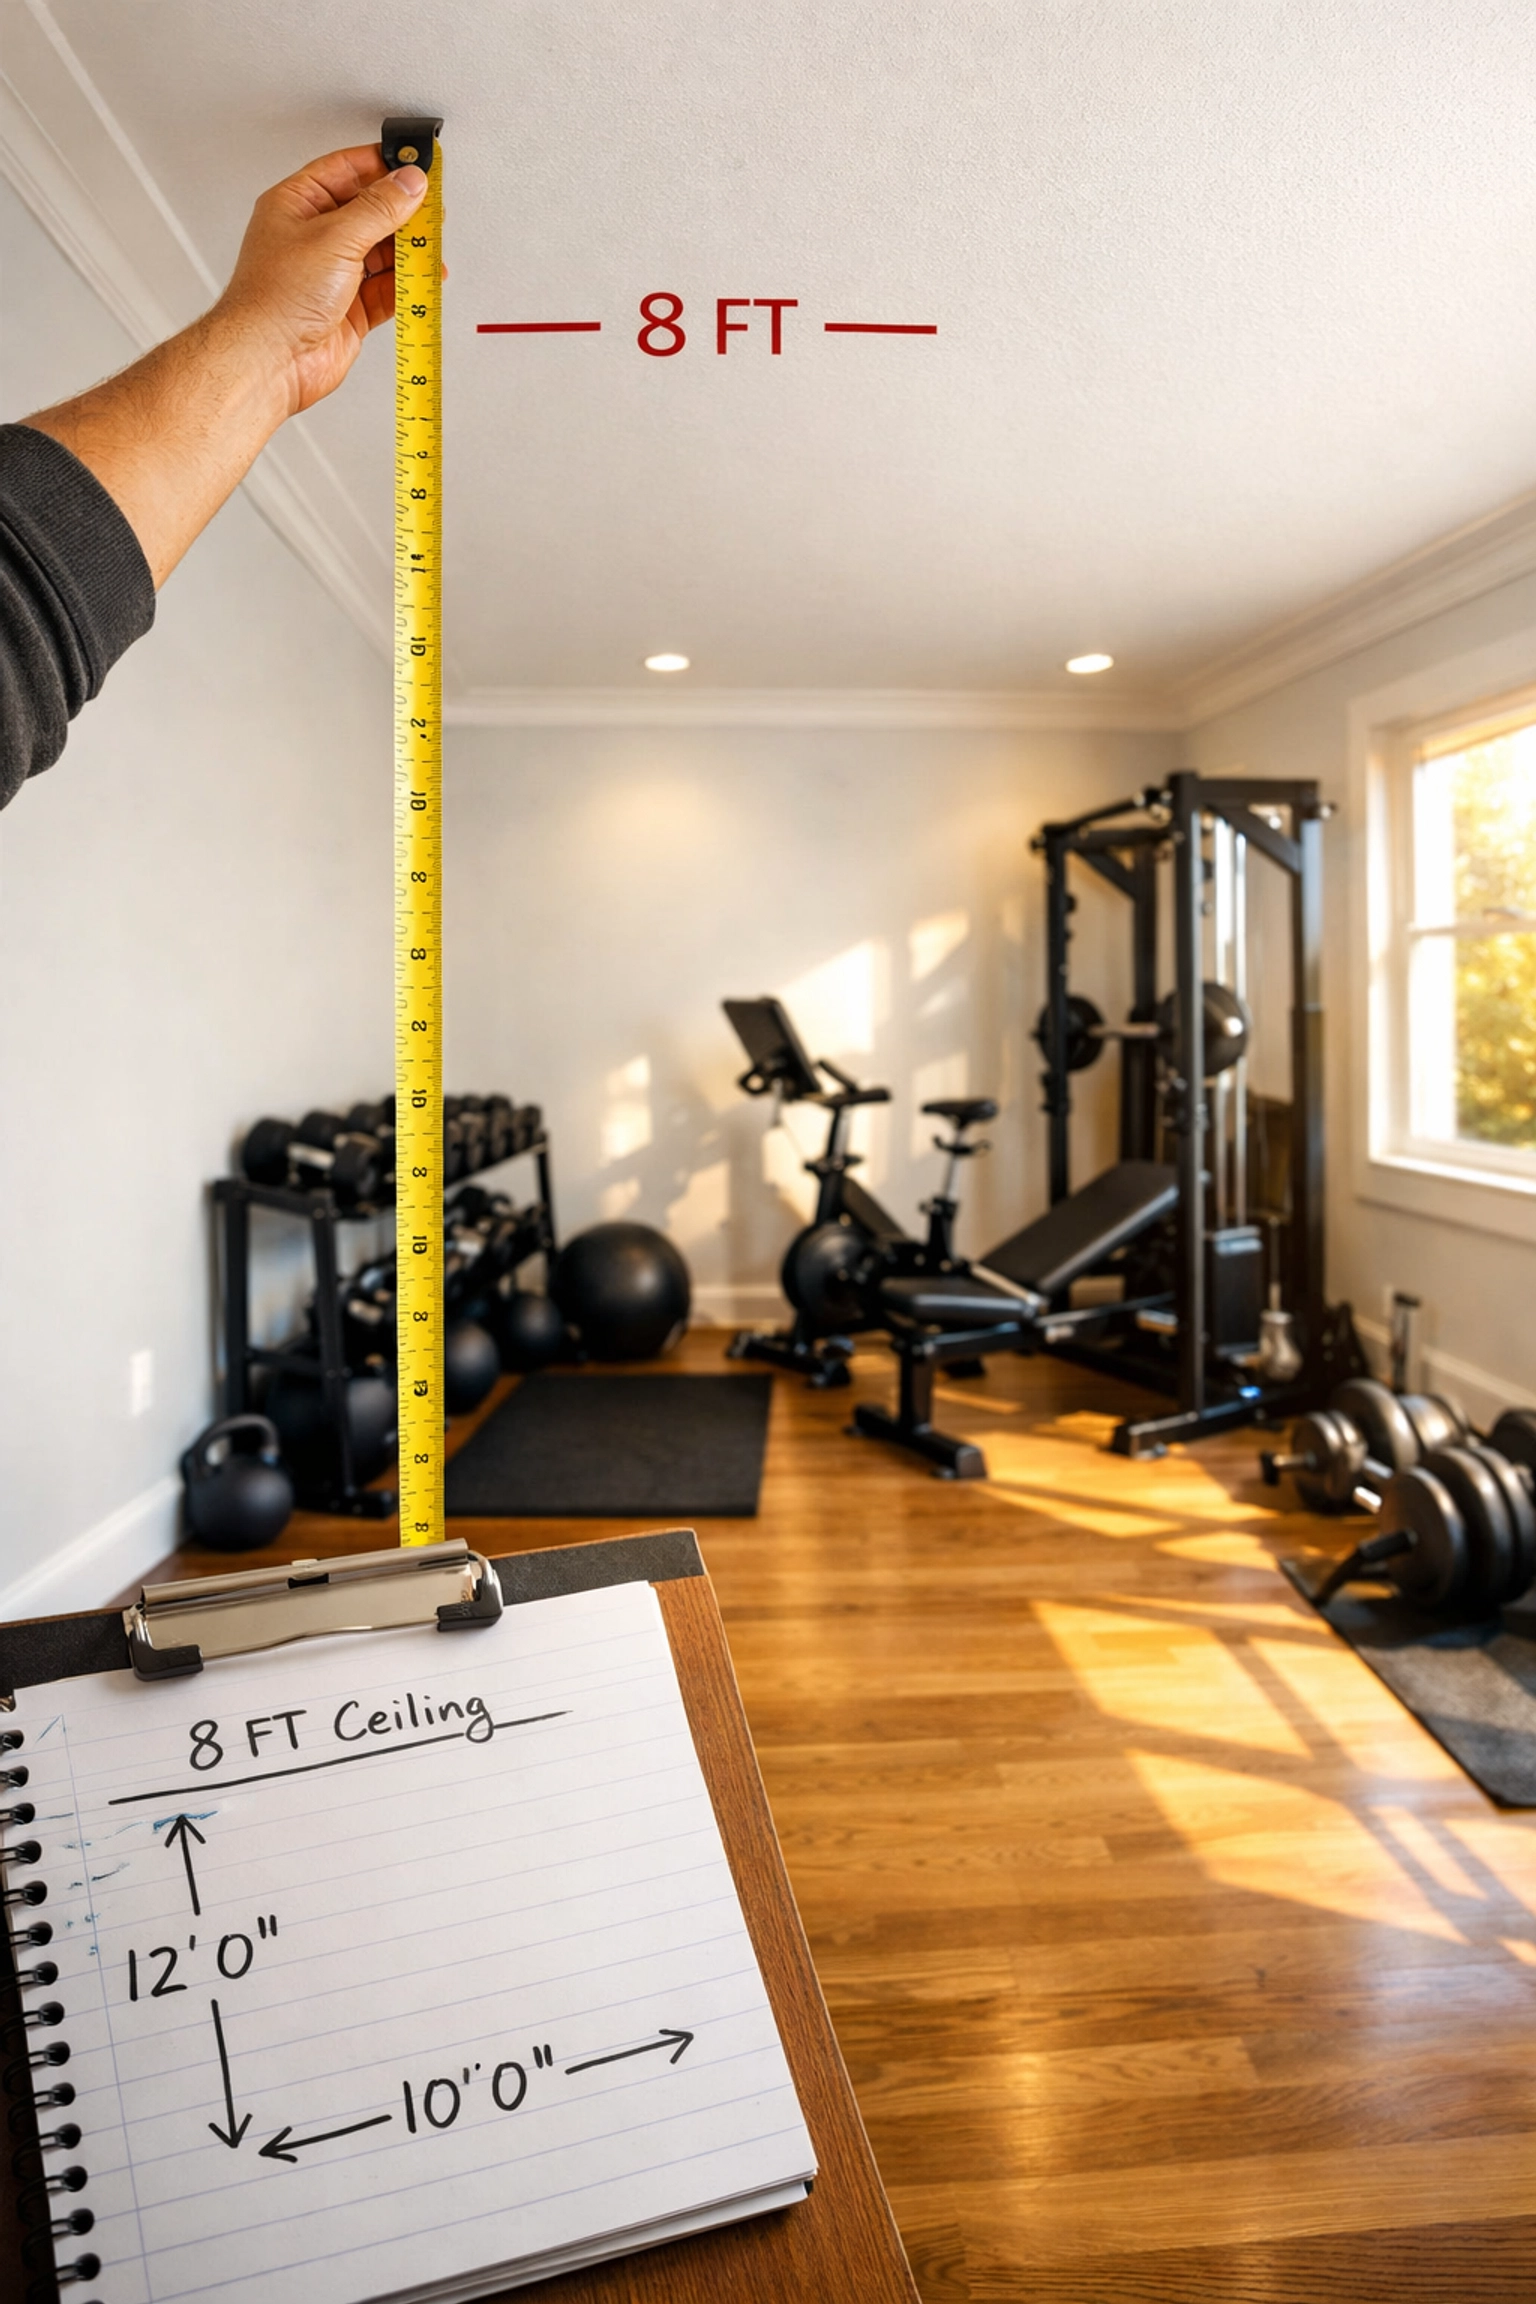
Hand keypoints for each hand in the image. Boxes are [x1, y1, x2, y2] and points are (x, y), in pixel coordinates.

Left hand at [213, 143, 429, 414]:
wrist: (271, 360)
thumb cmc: (276, 298)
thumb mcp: (334, 236)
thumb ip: (378, 209)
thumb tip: (407, 183)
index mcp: (298, 204)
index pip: (346, 169)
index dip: (382, 164)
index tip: (414, 164)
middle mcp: (315, 237)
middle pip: (369, 211)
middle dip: (402, 211)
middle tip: (431, 209)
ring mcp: (333, 274)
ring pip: (381, 252)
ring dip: (409, 250)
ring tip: (432, 245)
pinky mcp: (350, 309)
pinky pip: (387, 289)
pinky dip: (408, 285)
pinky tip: (425, 278)